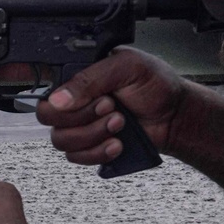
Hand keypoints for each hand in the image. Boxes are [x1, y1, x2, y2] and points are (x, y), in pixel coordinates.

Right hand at [36, 50, 187, 166]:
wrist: (175, 115)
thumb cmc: (155, 84)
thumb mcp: (127, 66)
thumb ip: (90, 79)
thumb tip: (58, 99)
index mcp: (78, 78)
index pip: (47, 90)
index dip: (59, 100)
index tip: (85, 100)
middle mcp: (75, 102)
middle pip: (49, 118)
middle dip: (82, 116)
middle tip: (110, 106)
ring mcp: (81, 126)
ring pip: (62, 140)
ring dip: (93, 134)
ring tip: (119, 123)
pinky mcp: (91, 147)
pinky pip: (77, 157)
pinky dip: (98, 152)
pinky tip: (117, 143)